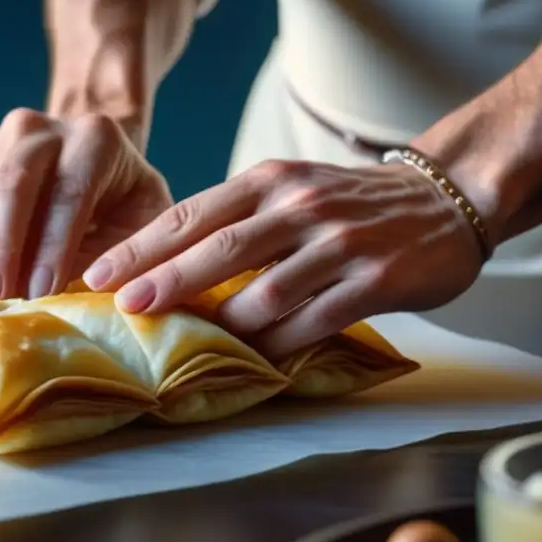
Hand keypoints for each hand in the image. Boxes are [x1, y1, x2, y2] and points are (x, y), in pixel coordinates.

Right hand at [0, 108, 172, 299]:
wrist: (89, 162)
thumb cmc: (121, 203)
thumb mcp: (143, 221)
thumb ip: (126, 252)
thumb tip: (95, 294)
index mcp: (93, 137)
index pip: (69, 189)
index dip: (54, 243)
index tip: (43, 293)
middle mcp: (34, 131)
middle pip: (8, 183)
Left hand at [81, 159, 486, 360]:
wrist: (444, 198)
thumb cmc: (347, 202)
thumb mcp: (287, 190)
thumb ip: (234, 219)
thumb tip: (160, 264)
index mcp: (268, 182)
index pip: (190, 214)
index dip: (140, 247)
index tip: (96, 275)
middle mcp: (299, 206)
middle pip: (218, 249)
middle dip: (165, 282)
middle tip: (125, 309)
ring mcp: (339, 243)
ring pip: (264, 294)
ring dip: (224, 326)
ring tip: (192, 346)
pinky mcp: (374, 281)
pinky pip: (313, 323)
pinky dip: (279, 346)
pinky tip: (256, 360)